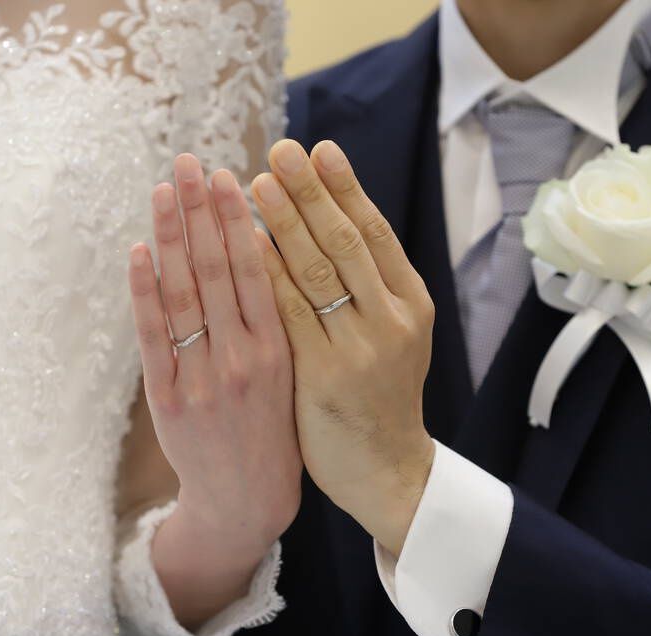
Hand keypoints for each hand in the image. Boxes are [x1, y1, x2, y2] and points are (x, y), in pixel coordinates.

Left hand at [128, 154, 301, 624]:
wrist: (247, 501)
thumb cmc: (275, 429)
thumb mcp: (291, 375)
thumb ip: (275, 322)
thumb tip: (256, 253)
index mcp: (279, 351)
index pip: (256, 272)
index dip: (238, 221)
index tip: (228, 177)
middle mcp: (242, 361)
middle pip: (216, 272)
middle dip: (200, 212)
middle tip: (188, 162)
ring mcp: (201, 380)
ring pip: (184, 295)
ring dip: (170, 238)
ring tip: (163, 191)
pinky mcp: (166, 401)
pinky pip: (153, 337)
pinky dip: (144, 292)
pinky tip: (139, 252)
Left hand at [252, 139, 435, 555]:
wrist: (383, 471)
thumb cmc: (380, 395)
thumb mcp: (394, 336)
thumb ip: (373, 286)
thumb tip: (337, 218)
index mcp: (409, 306)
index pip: (373, 233)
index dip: (344, 189)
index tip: (317, 149)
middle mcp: (386, 323)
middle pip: (340, 244)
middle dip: (307, 193)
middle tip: (278, 150)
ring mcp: (351, 352)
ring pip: (308, 273)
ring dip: (276, 224)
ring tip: (247, 184)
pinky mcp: (316, 379)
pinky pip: (279, 316)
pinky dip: (257, 276)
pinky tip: (241, 246)